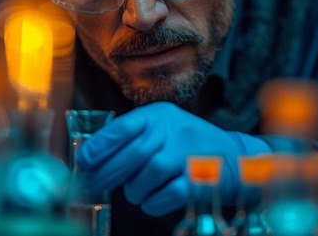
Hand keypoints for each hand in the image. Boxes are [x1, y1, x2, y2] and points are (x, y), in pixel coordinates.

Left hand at [75, 101, 270, 215]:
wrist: (235, 158)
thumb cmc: (187, 145)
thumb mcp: (162, 129)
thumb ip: (131, 138)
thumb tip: (90, 158)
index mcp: (159, 115)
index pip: (123, 127)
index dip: (99, 146)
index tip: (82, 162)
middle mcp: (175, 130)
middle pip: (132, 155)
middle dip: (106, 173)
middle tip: (92, 184)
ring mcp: (190, 154)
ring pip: (148, 176)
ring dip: (133, 189)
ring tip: (133, 192)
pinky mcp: (202, 178)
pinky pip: (167, 194)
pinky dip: (153, 202)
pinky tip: (150, 201)